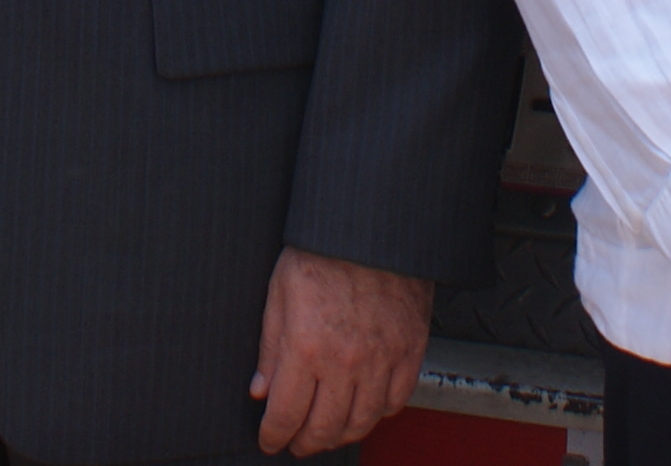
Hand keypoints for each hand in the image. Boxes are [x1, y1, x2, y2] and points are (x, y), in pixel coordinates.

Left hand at [249, 247, 431, 455]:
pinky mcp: (409, 350)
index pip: (286, 414)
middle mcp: (345, 360)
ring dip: (340, 435)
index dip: (273, 435)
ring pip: (361, 422)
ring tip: (327, 433)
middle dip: (304, 443)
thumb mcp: (279, 293)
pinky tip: (364, 408)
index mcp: (306, 347)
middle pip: (324, 428)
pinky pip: (396, 401)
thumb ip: (270, 348)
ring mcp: (381, 358)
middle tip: (296, 444)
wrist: (371, 226)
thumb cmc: (321, 251)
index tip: (270, 439)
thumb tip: (261, 389)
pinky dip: (378, 413)